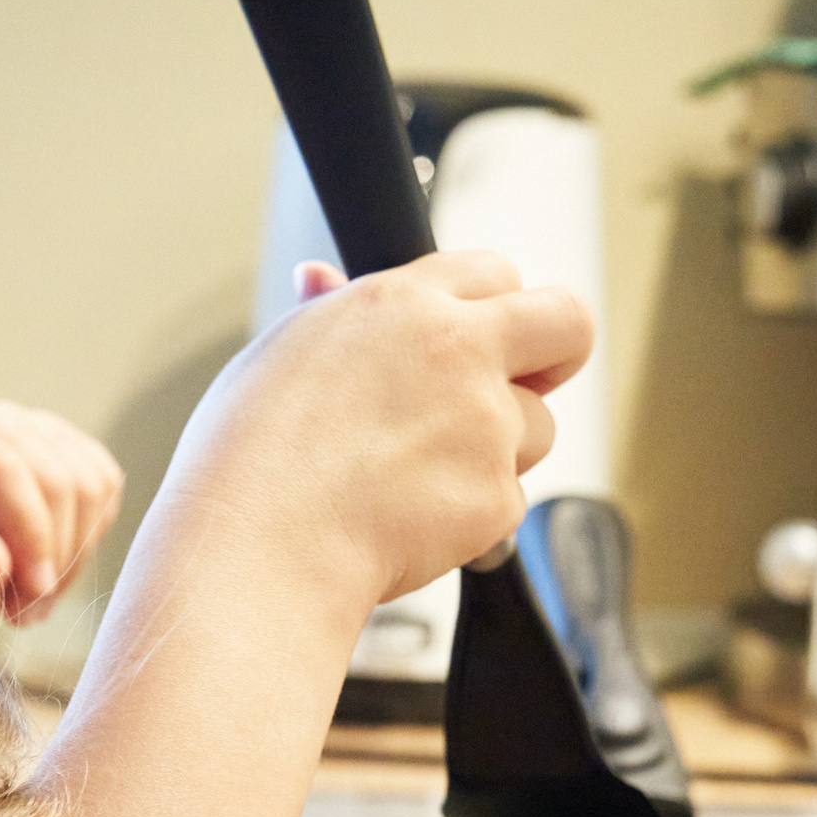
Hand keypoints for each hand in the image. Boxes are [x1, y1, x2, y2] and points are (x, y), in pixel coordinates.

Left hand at [0, 389, 125, 623]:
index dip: (30, 532)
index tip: (35, 592)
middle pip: (52, 476)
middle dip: (54, 555)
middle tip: (25, 611)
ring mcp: (18, 418)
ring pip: (87, 481)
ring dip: (75, 554)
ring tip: (34, 599)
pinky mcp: (55, 436)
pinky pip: (103, 482)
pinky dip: (90, 535)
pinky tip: (52, 565)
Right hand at [156, 251, 593, 619]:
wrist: (259, 544)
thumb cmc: (249, 458)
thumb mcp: (282, 354)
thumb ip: (330, 315)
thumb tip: (322, 279)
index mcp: (402, 304)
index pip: (493, 272)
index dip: (492, 306)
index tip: (482, 334)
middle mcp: (458, 351)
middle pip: (567, 322)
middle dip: (557, 352)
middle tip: (529, 380)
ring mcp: (486, 424)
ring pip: (538, 427)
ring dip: (501, 449)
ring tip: (416, 475)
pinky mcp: (497, 496)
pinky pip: (509, 501)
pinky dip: (473, 516)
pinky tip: (408, 519)